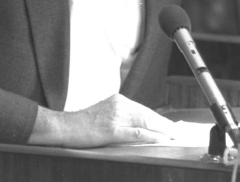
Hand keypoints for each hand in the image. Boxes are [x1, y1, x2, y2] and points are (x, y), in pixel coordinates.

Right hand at [28, 94, 175, 147]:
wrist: (63, 127)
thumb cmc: (82, 124)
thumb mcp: (104, 113)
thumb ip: (120, 116)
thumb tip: (139, 125)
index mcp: (118, 100)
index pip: (143, 109)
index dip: (158, 118)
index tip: (170, 124)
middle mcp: (119, 105)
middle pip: (147, 114)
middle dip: (164, 124)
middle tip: (177, 131)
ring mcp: (115, 117)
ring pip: (145, 122)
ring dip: (162, 130)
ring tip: (173, 136)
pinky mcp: (111, 130)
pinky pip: (136, 133)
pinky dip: (150, 135)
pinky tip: (160, 139)